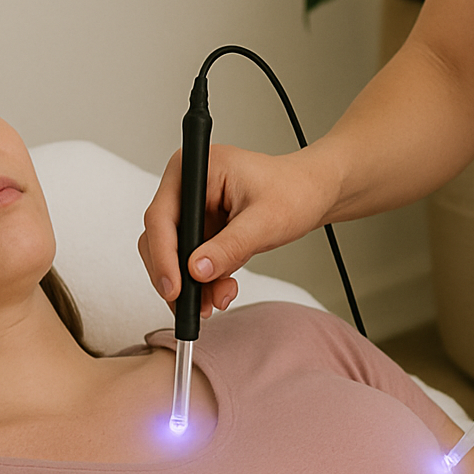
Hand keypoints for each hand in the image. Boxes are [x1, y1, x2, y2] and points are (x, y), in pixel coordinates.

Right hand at [139, 144, 336, 317]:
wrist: (313, 194)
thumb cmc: (294, 191)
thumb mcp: (264, 222)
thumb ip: (229, 246)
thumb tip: (197, 270)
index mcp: (195, 169)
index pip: (161, 217)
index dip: (163, 256)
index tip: (174, 288)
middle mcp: (187, 187)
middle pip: (160, 239)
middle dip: (177, 276)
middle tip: (193, 305)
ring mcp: (194, 210)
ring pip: (175, 256)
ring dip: (192, 284)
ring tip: (216, 300)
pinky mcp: (204, 228)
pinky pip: (193, 261)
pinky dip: (204, 281)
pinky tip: (221, 291)